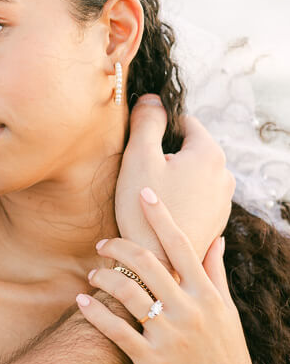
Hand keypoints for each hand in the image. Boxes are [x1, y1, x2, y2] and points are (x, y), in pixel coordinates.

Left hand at [77, 190, 264, 363]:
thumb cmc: (229, 357)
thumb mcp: (227, 313)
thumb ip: (215, 274)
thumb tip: (215, 240)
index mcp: (207, 294)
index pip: (181, 245)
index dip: (160, 216)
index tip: (143, 194)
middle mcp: (189, 310)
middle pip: (147, 263)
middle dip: (119, 247)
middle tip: (102, 243)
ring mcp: (170, 336)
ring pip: (127, 293)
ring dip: (103, 278)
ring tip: (92, 275)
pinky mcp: (152, 362)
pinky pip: (117, 331)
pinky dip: (96, 314)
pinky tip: (81, 302)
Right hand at [116, 96, 234, 262]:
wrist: (158, 264)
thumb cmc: (145, 210)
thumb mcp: (139, 157)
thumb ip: (147, 121)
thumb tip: (152, 99)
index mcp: (210, 153)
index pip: (185, 122)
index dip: (160, 129)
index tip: (142, 148)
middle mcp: (225, 174)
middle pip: (191, 149)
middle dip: (168, 156)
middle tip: (142, 176)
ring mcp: (223, 200)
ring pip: (194, 174)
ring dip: (175, 178)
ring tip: (151, 196)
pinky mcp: (216, 220)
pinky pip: (197, 197)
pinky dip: (182, 198)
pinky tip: (163, 213)